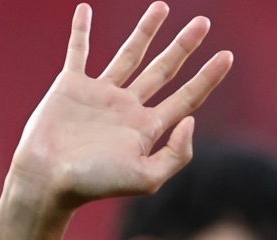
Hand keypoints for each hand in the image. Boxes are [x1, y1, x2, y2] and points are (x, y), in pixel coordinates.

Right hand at [9, 3, 231, 209]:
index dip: (209, 77)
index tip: (228, 55)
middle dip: (185, 45)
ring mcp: (101, 94)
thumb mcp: (147, 178)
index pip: (187, 97)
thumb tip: (191, 120)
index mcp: (148, 128)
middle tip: (204, 21)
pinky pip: (78, 51)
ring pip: (129, 54)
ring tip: (162, 7)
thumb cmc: (96, 184)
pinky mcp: (71, 86)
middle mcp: (129, 107)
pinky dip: (81, 31)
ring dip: (146, 30)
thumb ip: (176, 154)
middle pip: (164, 69)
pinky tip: (86, 9)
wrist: (48, 180)